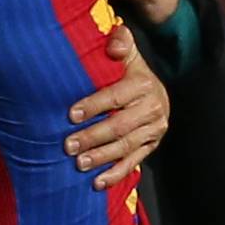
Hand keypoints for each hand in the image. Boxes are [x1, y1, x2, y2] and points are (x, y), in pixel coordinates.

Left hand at [65, 24, 167, 188]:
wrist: (156, 91)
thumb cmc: (130, 72)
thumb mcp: (128, 53)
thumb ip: (121, 42)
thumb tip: (114, 44)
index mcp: (144, 85)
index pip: (116, 97)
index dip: (94, 106)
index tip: (71, 115)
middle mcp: (153, 109)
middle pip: (119, 126)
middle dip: (93, 137)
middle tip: (68, 145)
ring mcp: (153, 130)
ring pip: (125, 147)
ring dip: (101, 157)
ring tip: (79, 164)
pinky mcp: (151, 147)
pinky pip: (133, 163)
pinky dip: (115, 174)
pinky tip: (97, 183)